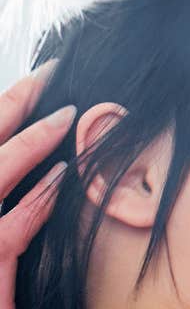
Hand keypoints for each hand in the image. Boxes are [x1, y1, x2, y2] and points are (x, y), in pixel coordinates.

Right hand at [0, 63, 75, 308]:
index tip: (34, 85)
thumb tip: (47, 179)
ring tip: (65, 116)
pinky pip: (4, 234)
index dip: (2, 113)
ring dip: (28, 145)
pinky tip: (59, 180)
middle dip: (10, 107)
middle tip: (48, 74)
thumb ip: (11, 220)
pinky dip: (35, 202)